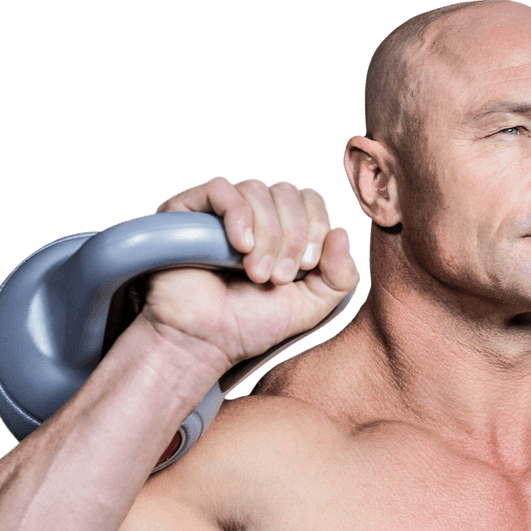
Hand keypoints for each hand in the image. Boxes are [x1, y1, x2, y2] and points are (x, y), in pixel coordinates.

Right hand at [145, 177, 358, 369]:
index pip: (310, 200)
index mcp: (283, 228)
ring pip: (257, 190)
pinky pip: (220, 188)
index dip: (315, 227)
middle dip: (292, 235)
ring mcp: (219, 210)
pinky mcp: (188, 210)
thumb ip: (341, 276)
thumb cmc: (252, 325)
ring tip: (256, 273)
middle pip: (287, 192)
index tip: (306, 267)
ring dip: (266, 234)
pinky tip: (240, 247)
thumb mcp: (312, 306)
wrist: (205, 342)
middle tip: (279, 277)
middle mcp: (253, 213)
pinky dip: (238, 215)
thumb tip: (342, 232)